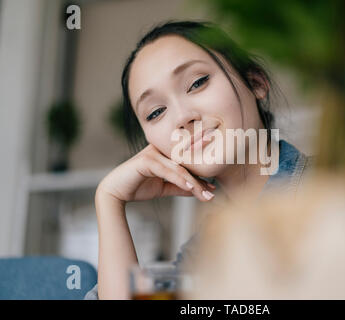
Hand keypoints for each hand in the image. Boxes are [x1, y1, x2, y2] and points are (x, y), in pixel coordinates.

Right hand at [97, 143, 215, 203]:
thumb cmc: (138, 187)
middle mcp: (160, 149)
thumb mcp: (164, 188)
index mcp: (164, 153)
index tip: (215, 183)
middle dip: (201, 178)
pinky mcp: (147, 160)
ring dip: (194, 183)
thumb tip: (198, 191)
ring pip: (179, 169)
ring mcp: (153, 152)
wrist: (115, 193)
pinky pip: (168, 171)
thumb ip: (180, 187)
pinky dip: (180, 180)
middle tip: (214, 189)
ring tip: (206, 194)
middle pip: (186, 165)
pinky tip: (191, 188)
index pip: (186, 162)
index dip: (201, 173)